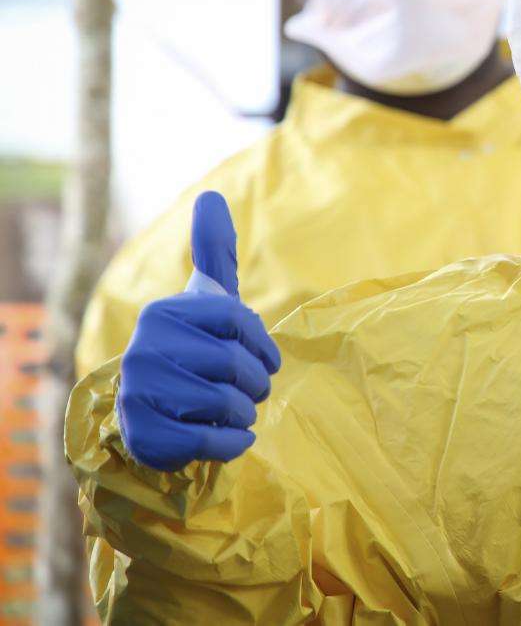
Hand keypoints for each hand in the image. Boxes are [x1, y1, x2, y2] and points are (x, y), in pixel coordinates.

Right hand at [117, 191, 280, 470]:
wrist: (156, 414)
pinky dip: (235, 442)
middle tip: (250, 389)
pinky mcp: (146, 436)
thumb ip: (214, 252)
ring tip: (236, 410)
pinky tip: (231, 436)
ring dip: (246, 412)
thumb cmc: (194, 349)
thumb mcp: (206, 301)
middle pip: (236, 364)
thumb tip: (211, 195)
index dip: (262, 344)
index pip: (240, 321)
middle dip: (257, 382)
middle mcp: (144, 349)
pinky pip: (213, 442)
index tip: (262, 356)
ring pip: (228, 403)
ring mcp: (140, 394)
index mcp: (164, 313)